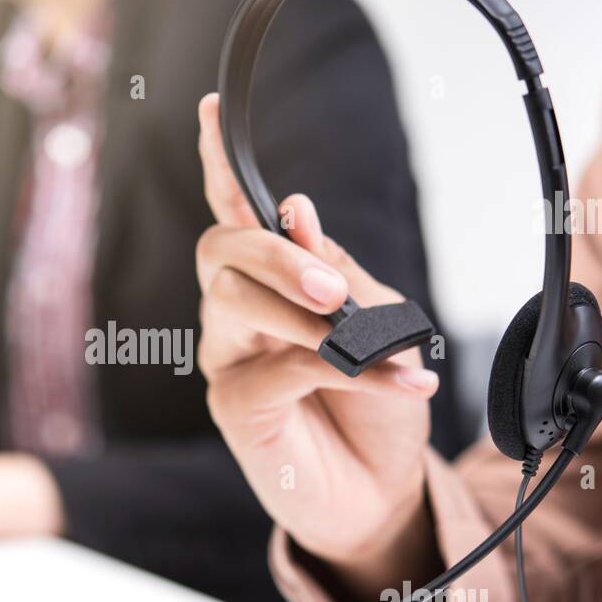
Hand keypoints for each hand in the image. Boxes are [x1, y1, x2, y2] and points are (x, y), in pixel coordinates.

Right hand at [195, 94, 436, 585]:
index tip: (211, 110)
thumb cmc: (379, 406)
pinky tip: (391, 382)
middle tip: (330, 287)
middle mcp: (239, 314)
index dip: (220, 163)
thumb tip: (297, 212)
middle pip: (223, 249)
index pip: (237, 212)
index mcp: (273, 283)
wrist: (384, 491)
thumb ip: (342, 274)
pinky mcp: (235, 406)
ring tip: (361, 340)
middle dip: (274, 252)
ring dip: (303, 315)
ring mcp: (230, 358)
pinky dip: (343, 370)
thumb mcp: (383, 323)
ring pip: (237, 302)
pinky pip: (280, 368)